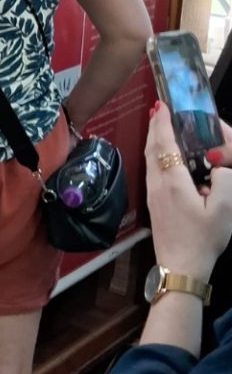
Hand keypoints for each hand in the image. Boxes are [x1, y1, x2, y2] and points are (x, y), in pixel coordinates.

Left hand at [145, 104, 231, 279]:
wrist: (181, 267)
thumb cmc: (203, 240)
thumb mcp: (224, 211)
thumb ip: (224, 183)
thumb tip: (219, 169)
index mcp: (173, 182)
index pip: (165, 145)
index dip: (162, 123)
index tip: (162, 105)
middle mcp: (157, 184)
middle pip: (152, 148)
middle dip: (155, 126)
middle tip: (160, 109)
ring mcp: (152, 194)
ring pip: (149, 159)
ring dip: (154, 140)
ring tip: (161, 126)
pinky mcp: (154, 203)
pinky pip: (152, 170)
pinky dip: (156, 154)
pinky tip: (164, 155)